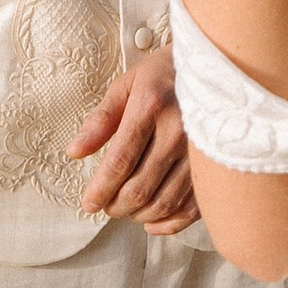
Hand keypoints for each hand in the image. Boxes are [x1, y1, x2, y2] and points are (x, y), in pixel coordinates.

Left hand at [69, 45, 197, 231]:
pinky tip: (152, 222)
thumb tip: (74, 152)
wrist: (214, 64)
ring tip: (125, 209)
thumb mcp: (126, 86)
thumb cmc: (162, 75)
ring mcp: (198, 151)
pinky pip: (192, 207)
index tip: (88, 203)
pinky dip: (169, 223)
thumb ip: (100, 120)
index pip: (120, 161)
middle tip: (105, 205)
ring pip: (163, 203)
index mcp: (151, 107)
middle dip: (115, 206)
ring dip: (138, 215)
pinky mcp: (213, 165)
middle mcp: (178, 131)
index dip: (100, 189)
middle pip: (139, 188)